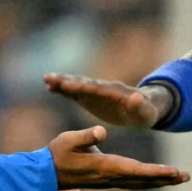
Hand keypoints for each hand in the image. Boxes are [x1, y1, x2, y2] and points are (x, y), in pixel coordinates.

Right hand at [44, 74, 168, 127]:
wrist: (143, 107)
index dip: (84, 87)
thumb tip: (136, 98)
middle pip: (84, 83)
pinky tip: (49, 87)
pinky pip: (75, 92)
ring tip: (46, 79)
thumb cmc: (145, 112)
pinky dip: (63, 89)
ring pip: (77, 85)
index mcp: (116, 93)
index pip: (98, 89)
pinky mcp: (91, 97)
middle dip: (68, 81)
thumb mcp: (145, 112)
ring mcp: (96, 92)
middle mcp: (103, 89)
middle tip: (51, 78)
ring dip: (62, 81)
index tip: (69, 84)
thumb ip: (139, 105)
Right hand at [47, 126, 189, 188]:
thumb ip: (85, 136)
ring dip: (160, 180)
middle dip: (166, 178)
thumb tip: (101, 131)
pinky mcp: (106, 178)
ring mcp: (109, 179)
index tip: (174, 172)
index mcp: (104, 166)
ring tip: (179, 178)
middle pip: (144, 179)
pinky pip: (132, 181)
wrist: (45, 175)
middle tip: (187, 176)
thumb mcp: (68, 140)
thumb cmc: (56, 154)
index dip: (156, 171)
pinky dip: (148, 180)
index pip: (136, 169)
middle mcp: (110, 176)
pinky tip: (156, 179)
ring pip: (140, 181)